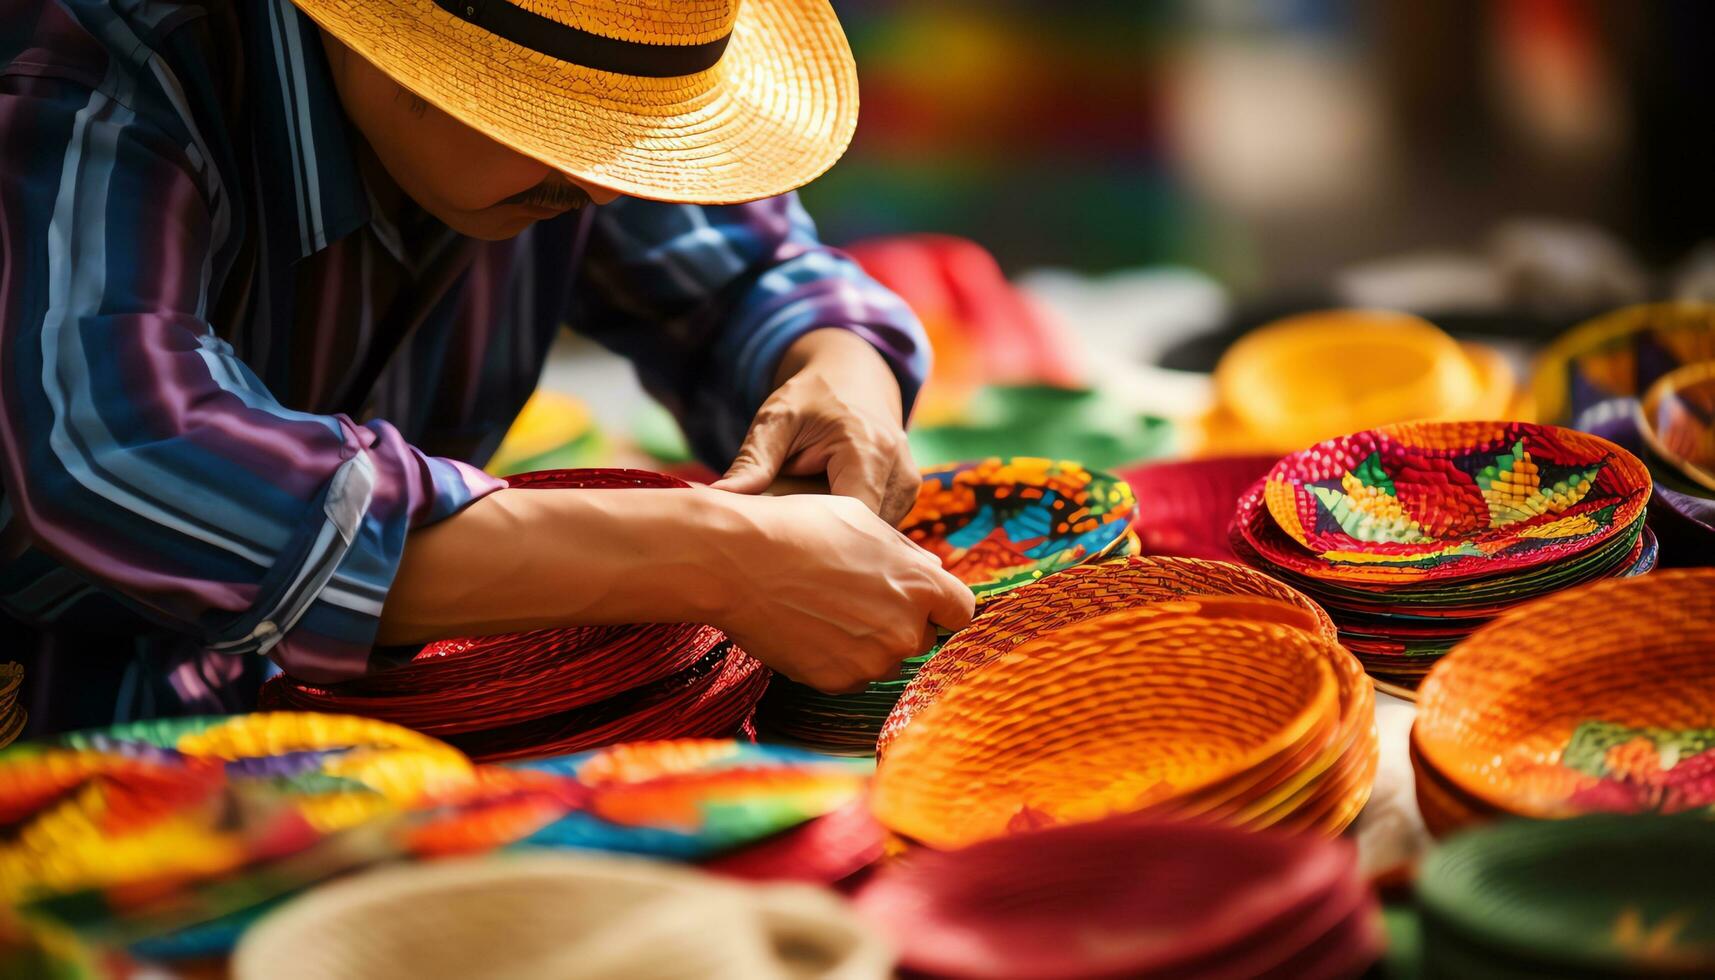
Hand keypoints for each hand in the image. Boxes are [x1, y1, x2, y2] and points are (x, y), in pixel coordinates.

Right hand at [705, 491, 973, 693]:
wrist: (734, 561)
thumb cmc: (798, 528)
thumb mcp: (863, 519)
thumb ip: (906, 554)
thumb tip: (934, 572)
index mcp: (919, 584)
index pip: (961, 612)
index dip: (942, 606)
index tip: (923, 602)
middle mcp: (904, 629)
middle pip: (922, 638)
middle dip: (900, 621)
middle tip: (856, 598)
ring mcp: (870, 661)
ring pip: (885, 659)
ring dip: (867, 642)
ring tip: (825, 608)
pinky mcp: (836, 681)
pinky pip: (851, 674)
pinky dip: (836, 658)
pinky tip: (807, 627)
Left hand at [713, 328, 921, 525]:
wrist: (852, 378)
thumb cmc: (811, 398)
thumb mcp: (775, 420)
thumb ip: (753, 461)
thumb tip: (717, 496)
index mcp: (868, 450)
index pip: (854, 518)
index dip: (821, 539)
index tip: (784, 546)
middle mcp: (899, 471)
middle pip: (864, 533)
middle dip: (825, 541)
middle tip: (784, 539)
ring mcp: (909, 486)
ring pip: (873, 535)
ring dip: (839, 534)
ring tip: (804, 520)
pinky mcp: (907, 495)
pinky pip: (879, 526)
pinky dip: (851, 527)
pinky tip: (824, 516)